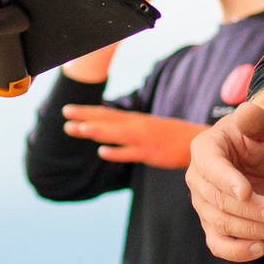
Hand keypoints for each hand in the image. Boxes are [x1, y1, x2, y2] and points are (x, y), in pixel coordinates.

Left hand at [63, 106, 205, 167]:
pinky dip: (116, 152)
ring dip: (96, 131)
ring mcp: (143, 140)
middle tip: (65, 113)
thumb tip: (110, 129)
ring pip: (116, 134)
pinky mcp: (151, 154)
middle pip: (108, 120)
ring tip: (76, 128)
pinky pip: (131, 154)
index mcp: (136, 120)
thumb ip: (130, 128)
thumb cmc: (172, 136)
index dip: (87, 111)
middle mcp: (137, 126)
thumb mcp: (149, 127)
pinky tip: (102, 152)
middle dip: (85, 116)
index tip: (68, 110)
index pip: (107, 113)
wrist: (198, 140)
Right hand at [188, 103, 263, 260]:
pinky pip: (218, 244)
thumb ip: (258, 117)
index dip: (228, 181)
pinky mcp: (215, 224)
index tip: (247, 193)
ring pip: (222, 224)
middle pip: (219, 201)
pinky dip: (236, 251)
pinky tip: (261, 248)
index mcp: (205, 148)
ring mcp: (204, 204)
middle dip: (251, 211)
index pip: (211, 168)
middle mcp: (198, 178)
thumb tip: (247, 113)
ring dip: (254, 230)